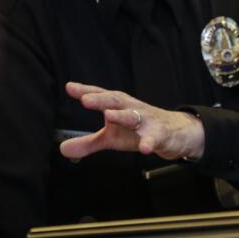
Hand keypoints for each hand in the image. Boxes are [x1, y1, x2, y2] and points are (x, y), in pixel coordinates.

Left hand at [58, 81, 205, 161]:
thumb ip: (88, 142)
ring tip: (109, 116)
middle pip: (116, 101)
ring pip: (134, 116)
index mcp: (119, 107)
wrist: (176, 132)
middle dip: (101, 99)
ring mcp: (147, 120)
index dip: (86, 91)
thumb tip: (62, 149)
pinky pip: (154, 138)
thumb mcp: (112, 138)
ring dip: (122, 115)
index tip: (70, 88)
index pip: (101, 97)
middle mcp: (132, 109)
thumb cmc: (139, 130)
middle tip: (85, 99)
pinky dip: (150, 142)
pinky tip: (145, 148)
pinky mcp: (160, 134)